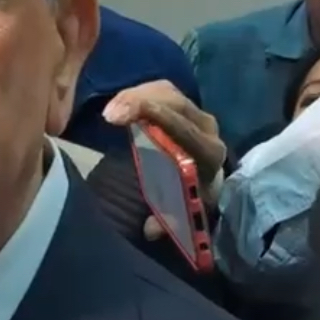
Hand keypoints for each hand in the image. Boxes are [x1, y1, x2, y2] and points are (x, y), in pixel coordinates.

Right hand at [101, 80, 225, 240]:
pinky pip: (161, 90)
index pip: (185, 128)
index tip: (124, 116)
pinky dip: (138, 93)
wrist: (208, 181)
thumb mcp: (182, 211)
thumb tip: (149, 229)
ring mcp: (197, 112)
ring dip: (136, 95)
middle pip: (175, 103)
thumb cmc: (190, 196)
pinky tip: (120, 104)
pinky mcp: (184, 104)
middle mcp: (208, 128)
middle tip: (110, 113)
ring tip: (111, 110)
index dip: (156, 116)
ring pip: (167, 92)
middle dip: (140, 101)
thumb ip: (167, 220)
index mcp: (209, 152)